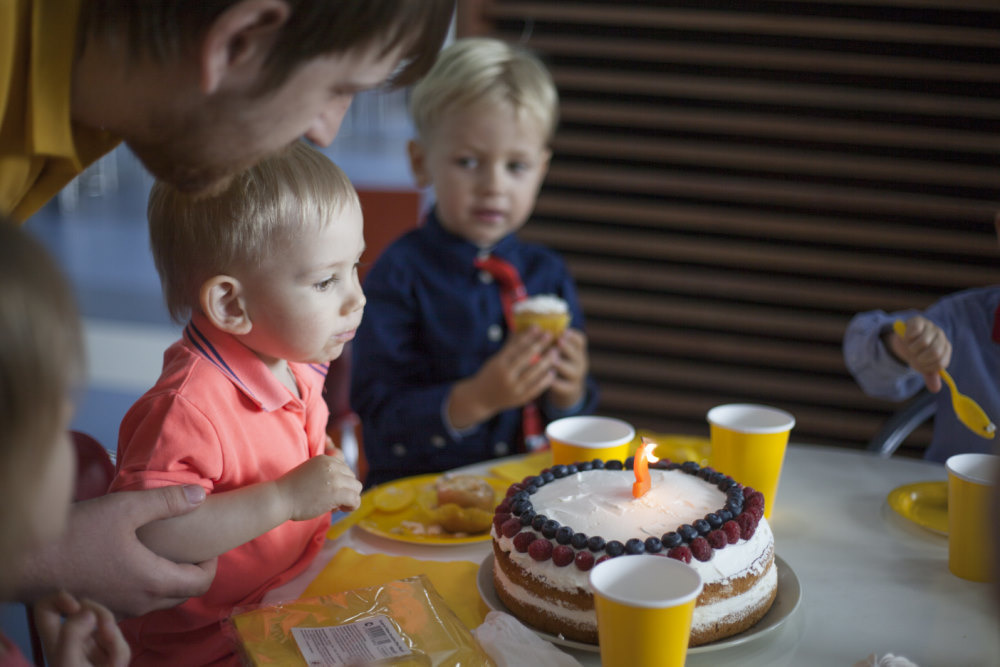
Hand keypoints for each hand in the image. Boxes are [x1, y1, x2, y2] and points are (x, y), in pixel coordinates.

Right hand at [17, 486, 216, 617]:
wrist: (26, 559)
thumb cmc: (76, 532)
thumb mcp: (126, 508)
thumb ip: (168, 502)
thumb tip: (201, 495)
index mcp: (152, 582)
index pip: (201, 584)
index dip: (212, 564)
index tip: (207, 546)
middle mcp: (139, 603)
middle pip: (183, 595)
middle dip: (194, 572)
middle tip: (191, 548)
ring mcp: (118, 610)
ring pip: (159, 601)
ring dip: (170, 580)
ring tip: (166, 552)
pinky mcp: (101, 609)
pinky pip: (136, 603)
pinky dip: (147, 586)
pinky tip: (136, 561)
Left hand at [34, 591, 129, 666]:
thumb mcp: (68, 662)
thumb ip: (72, 633)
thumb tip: (87, 611)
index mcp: (53, 640)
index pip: (45, 607)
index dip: (59, 598)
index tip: (74, 607)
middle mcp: (71, 640)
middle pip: (83, 606)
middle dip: (99, 613)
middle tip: (103, 628)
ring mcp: (92, 648)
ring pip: (106, 623)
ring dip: (114, 637)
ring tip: (112, 659)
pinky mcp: (109, 656)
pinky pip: (119, 643)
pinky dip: (120, 651)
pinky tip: (117, 664)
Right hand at [276, 454, 361, 520]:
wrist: (279, 498)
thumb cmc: (292, 490)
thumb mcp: (311, 472)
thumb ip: (327, 472)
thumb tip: (348, 484)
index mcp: (325, 459)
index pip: (345, 469)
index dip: (340, 482)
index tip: (329, 490)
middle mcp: (332, 465)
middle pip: (352, 478)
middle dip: (344, 490)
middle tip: (330, 500)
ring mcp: (335, 478)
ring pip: (357, 488)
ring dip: (349, 497)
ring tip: (334, 505)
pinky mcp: (336, 492)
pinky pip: (355, 499)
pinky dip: (351, 506)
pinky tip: (339, 509)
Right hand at [448, 327, 555, 429]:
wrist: (480, 399)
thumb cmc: (489, 375)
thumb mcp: (495, 360)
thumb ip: (509, 347)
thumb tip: (522, 329)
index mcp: (498, 364)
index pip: (515, 347)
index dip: (528, 336)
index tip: (538, 327)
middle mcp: (505, 376)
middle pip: (526, 358)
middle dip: (540, 346)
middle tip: (550, 336)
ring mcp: (513, 389)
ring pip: (533, 373)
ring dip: (546, 362)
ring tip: (555, 353)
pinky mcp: (519, 400)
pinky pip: (535, 389)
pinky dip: (545, 380)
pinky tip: (552, 372)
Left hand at [547, 328, 588, 408]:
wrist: (566, 388)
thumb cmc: (556, 363)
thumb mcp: (557, 351)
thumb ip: (548, 340)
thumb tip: (532, 325)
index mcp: (576, 350)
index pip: (580, 340)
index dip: (573, 335)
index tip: (563, 330)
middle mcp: (580, 362)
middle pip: (577, 354)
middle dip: (567, 347)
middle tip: (558, 341)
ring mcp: (576, 376)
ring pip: (571, 370)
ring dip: (561, 364)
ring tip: (552, 360)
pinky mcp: (570, 389)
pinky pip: (564, 386)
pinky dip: (556, 382)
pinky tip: (546, 377)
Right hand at [887, 316, 951, 392]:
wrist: (905, 339)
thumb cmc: (917, 353)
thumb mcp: (923, 366)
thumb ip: (930, 376)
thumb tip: (935, 389)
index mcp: (945, 349)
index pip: (941, 362)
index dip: (928, 367)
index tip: (920, 365)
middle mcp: (941, 337)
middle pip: (934, 352)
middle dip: (920, 358)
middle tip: (914, 356)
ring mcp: (931, 328)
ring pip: (923, 342)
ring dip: (912, 348)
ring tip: (910, 347)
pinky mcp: (919, 321)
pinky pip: (914, 331)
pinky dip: (908, 337)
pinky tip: (907, 337)